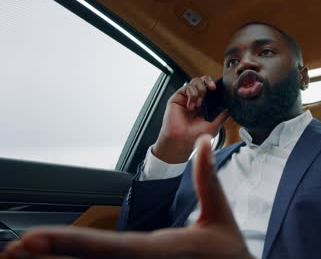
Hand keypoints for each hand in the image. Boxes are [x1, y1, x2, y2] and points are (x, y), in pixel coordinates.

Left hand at [5, 135, 252, 258]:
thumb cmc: (228, 255)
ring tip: (21, 257)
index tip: (35, 240)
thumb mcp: (220, 217)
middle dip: (50, 257)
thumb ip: (207, 180)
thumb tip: (202, 144)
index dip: (70, 243)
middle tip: (13, 250)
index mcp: (161, 250)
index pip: (109, 247)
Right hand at [154, 75, 228, 162]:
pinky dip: (192, 95)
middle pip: (203, 80)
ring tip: (199, 104)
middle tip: (212, 88)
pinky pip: (186, 87)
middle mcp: (195, 99)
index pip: (210, 88)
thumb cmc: (195, 136)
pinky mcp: (177, 98)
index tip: (218, 88)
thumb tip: (231, 108)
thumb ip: (223, 116)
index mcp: (205, 104)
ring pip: (195, 81)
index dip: (215, 85)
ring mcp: (186, 98)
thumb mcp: (214, 126)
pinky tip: (192, 106)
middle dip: (208, 81)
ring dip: (200, 90)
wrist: (182, 141)